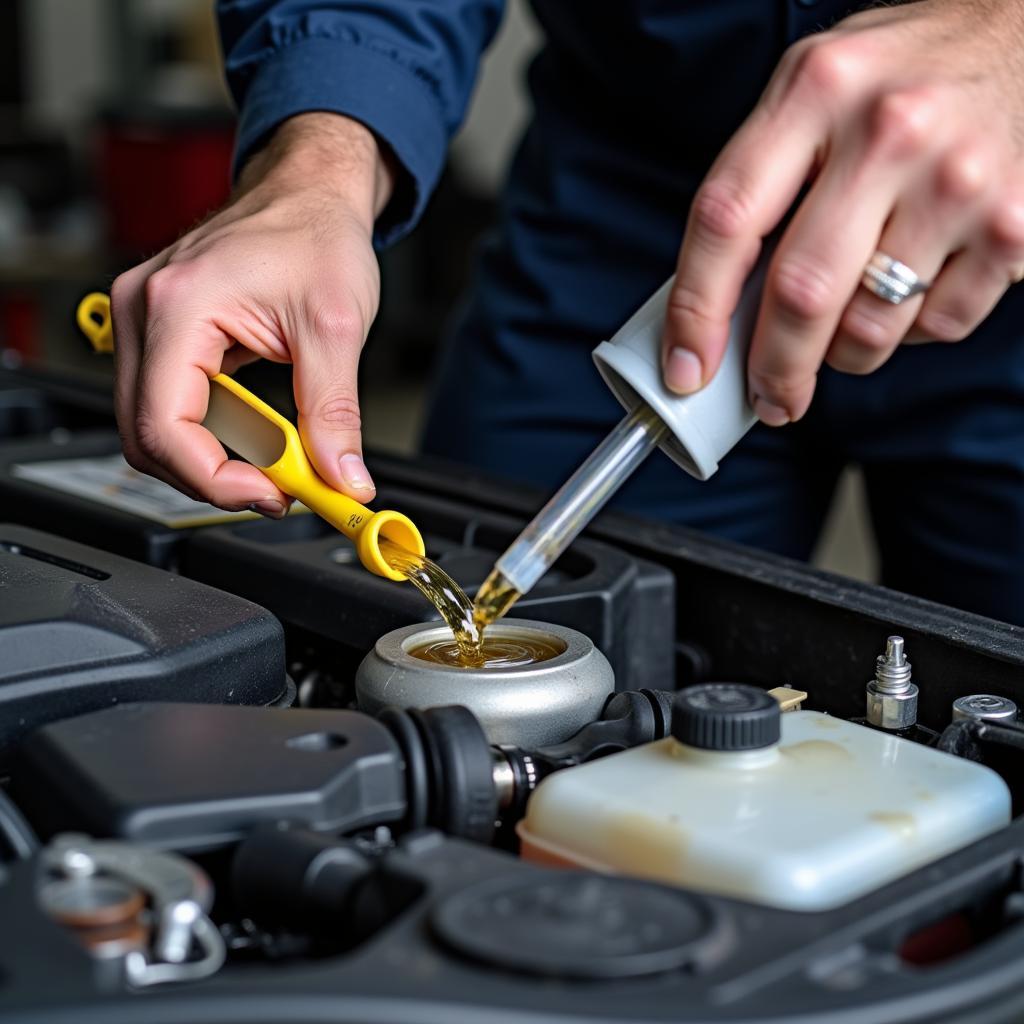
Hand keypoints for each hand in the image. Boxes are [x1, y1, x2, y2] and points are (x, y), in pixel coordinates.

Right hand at [111, 113, 393, 514]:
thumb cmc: (317, 233)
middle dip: (214, 478)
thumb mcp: (335, 329)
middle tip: (278, 488)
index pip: (165, 427)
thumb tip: (342, 480)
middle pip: (149, 437)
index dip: (215, 480)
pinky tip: (260, 435)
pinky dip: (213, 436)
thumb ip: (335, 414)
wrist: (309, 193)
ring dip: (214, 461)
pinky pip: (171, 407)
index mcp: (178, 305)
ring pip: (155, 428)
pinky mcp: (163, 334)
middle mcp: (144, 312)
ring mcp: (146, 322)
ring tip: (279, 460)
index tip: (271, 494)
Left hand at [661, 0, 1023, 424]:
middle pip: (801, 295)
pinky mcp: (1013, 228)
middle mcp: (889, 132)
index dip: (697, 310)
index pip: (727, 221)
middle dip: (774, 368)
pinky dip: (909, 333)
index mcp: (816, 91)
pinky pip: (936, 328)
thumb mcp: (813, 91)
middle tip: (769, 396)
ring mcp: (957, 182)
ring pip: (868, 328)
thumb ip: (760, 182)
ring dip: (844, 353)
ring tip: (847, 322)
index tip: (684, 368)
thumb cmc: (903, 74)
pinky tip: (911, 287)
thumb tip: (714, 307)